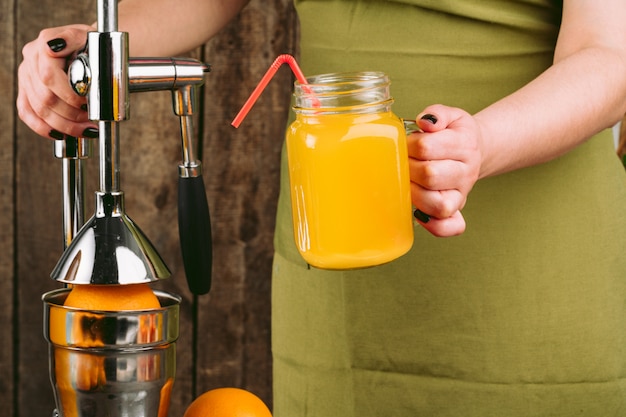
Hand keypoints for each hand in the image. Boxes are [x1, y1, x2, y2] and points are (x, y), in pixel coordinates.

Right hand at [17, 24, 97, 139]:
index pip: (49, 76)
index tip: (89, 103)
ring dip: (65, 124)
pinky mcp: (26, 90)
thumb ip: (72, 38)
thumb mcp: (89, 36)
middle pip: (45, 97)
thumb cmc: (91, 43)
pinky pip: (26, 112)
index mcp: (45, 43)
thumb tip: (51, 47)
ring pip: (39, 109)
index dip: (70, 95)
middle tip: (92, 119)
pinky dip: (43, 128)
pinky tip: (60, 134)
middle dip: (72, 114)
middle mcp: (31, 59)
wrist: (89, 46)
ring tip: (86, 129)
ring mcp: (27, 75)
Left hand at [407, 104, 482, 236]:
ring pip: (439, 204)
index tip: (405, 144)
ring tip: (406, 184)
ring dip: (415, 195)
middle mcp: (466, 171)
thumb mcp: (450, 115)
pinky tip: (418, 214)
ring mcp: (462, 194)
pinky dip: (435, 226)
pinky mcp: (458, 210)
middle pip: (431, 175)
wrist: (474, 150)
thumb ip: (437, 113)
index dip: (408, 145)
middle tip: (403, 163)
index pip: (427, 147)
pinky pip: (452, 227)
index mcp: (464, 144)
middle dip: (409, 168)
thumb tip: (425, 122)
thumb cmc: (453, 133)